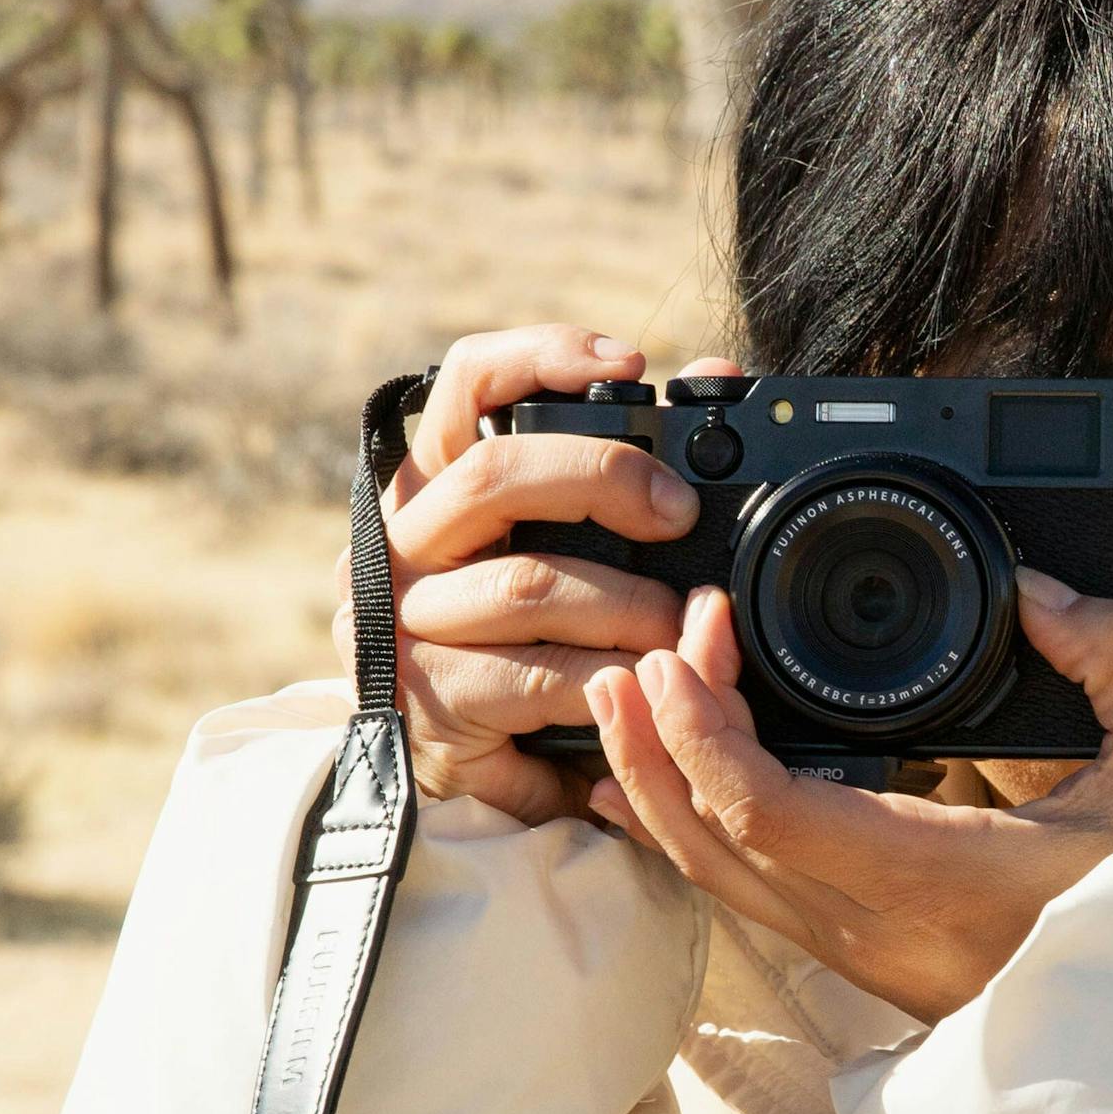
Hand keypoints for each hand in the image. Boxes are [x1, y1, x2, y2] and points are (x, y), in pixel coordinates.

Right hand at [383, 323, 742, 823]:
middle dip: (604, 480)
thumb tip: (711, 374)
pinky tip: (644, 683)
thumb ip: (624, 463)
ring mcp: (403, 623)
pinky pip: (538, 678)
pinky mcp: (432, 701)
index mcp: (433, 480)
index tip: (632, 362)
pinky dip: (609, 679)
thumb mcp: (561, 542)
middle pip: (495, 475)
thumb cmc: (520, 629)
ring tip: (681, 623)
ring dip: (626, 603)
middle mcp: (401, 540)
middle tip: (678, 513)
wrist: (456, 756)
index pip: (467, 383)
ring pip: (527, 586)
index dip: (543, 356)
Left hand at [584, 571, 1112, 1022]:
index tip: (692, 649)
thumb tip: (1033, 592)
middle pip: (716, 847)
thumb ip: (1110, 655)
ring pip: (717, 881)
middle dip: (659, 739)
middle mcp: (885, 934)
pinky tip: (651, 787)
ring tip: (623, 698)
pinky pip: (745, 899)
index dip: (706, 731)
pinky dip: (687, 831)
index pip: (772, 816)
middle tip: (646, 647)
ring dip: (658, 784)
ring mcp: (867, 958)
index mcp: (944, 881)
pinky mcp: (866, 961)